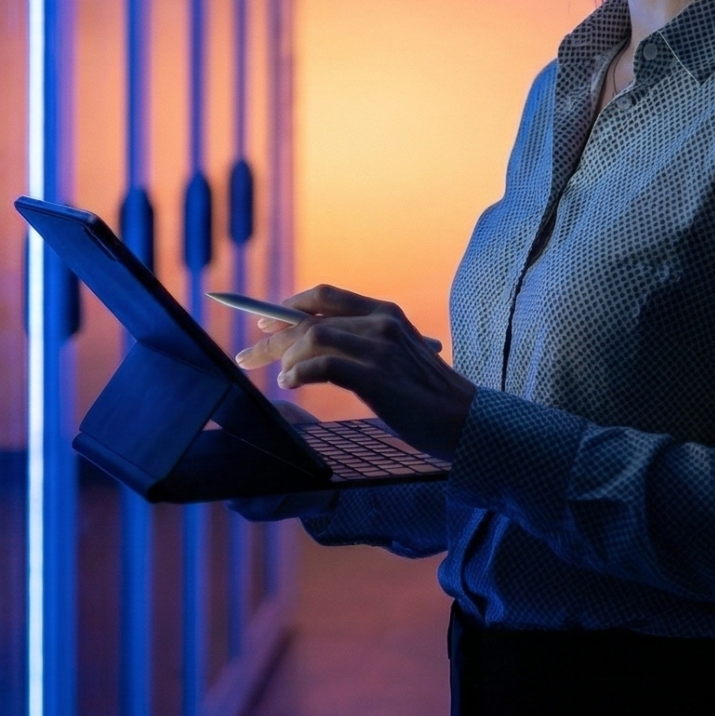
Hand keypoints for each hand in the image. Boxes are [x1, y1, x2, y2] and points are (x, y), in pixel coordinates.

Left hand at [231, 284, 475, 459]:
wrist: (467, 420)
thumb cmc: (429, 396)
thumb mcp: (400, 357)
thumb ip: (367, 344)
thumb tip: (319, 348)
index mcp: (386, 313)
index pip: (325, 295)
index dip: (289, 305)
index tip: (263, 320)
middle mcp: (382, 322)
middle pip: (310, 318)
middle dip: (272, 335)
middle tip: (248, 356)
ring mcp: (380, 348)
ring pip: (312, 337)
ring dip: (284, 356)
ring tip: (277, 377)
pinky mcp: (377, 376)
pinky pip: (323, 366)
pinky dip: (299, 373)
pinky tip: (290, 386)